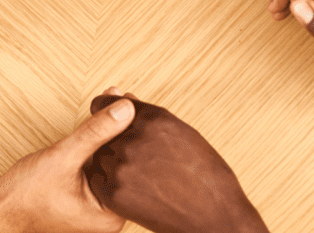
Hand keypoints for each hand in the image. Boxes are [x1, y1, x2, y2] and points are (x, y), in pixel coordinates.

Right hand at [0, 91, 134, 232]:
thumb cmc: (24, 196)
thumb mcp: (63, 158)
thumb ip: (95, 132)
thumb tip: (126, 108)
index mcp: (113, 214)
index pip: (134, 165)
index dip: (134, 130)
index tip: (131, 100)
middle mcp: (112, 213)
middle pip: (127, 161)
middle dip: (123, 127)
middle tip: (123, 97)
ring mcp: (100, 205)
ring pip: (113, 159)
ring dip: (110, 131)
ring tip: (111, 101)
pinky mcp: (89, 195)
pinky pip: (100, 163)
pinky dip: (98, 141)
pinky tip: (99, 119)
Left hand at [84, 93, 269, 232]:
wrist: (214, 215)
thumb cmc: (204, 173)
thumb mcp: (181, 132)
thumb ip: (148, 116)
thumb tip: (123, 99)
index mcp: (152, 118)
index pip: (106, 106)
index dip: (105, 113)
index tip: (108, 121)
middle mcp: (134, 138)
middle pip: (104, 133)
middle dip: (114, 142)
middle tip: (139, 159)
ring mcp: (122, 167)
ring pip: (101, 157)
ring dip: (112, 164)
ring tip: (141, 176)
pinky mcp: (114, 193)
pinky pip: (99, 180)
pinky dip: (111, 184)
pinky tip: (134, 190)